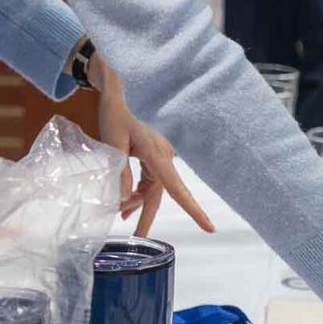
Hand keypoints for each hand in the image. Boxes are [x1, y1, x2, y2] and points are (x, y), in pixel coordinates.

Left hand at [94, 57, 215, 236]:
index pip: (177, 189)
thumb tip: (123, 200)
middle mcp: (163, 157)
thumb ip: (119, 172)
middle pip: (160, 194)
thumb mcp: (113, 142)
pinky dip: (136, 189)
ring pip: (152, 187)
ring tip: (119, 215)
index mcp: (158, 154)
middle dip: (148, 215)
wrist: (120, 87)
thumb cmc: (118, 111)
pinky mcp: (152, 153)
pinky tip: (124, 199)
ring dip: (137, 201)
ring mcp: (159, 155)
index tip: (209, 227)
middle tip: (138, 236)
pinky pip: (148, 178)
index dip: (193, 210)